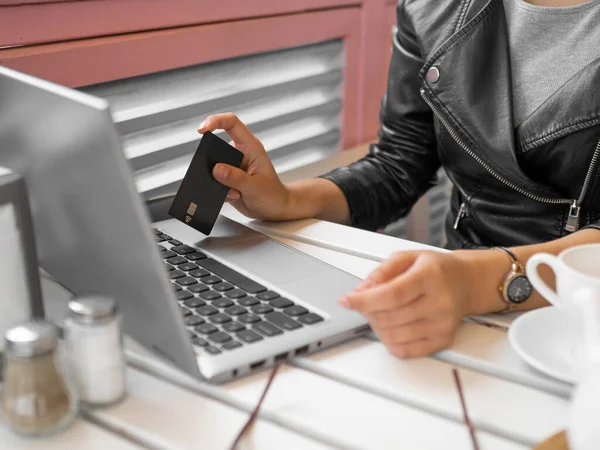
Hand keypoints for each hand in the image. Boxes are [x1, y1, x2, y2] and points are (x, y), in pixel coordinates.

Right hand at [197, 113, 289, 220]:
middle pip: (215, 147)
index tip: (201, 130)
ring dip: (217, 182)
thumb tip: (216, 169)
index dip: (215, 121)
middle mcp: (239, 154)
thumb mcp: (256, 187)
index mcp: (250, 147)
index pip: (231, 123)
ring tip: (234, 192)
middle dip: (212, 164)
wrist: (274, 210)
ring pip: (212, 167)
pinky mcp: (226, 180)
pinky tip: (234, 196)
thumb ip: (236, 178)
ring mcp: (231, 167)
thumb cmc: (273, 194)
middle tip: (222, 180)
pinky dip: (220, 192)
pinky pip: (213, 182)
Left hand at [340, 251, 472, 357]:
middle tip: (365, 303)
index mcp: (430, 276)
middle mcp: (440, 303)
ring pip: (393, 336)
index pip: (392, 295)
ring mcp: (442, 325)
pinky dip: (389, 341)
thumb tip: (360, 291)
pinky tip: (391, 326)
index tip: (346, 300)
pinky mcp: (442, 341)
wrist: (467, 283)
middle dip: (368, 311)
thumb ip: (381, 272)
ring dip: (377, 326)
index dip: (364, 300)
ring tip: (381, 312)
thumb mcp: (407, 257)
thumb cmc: (435, 269)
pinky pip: (405, 350)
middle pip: (389, 317)